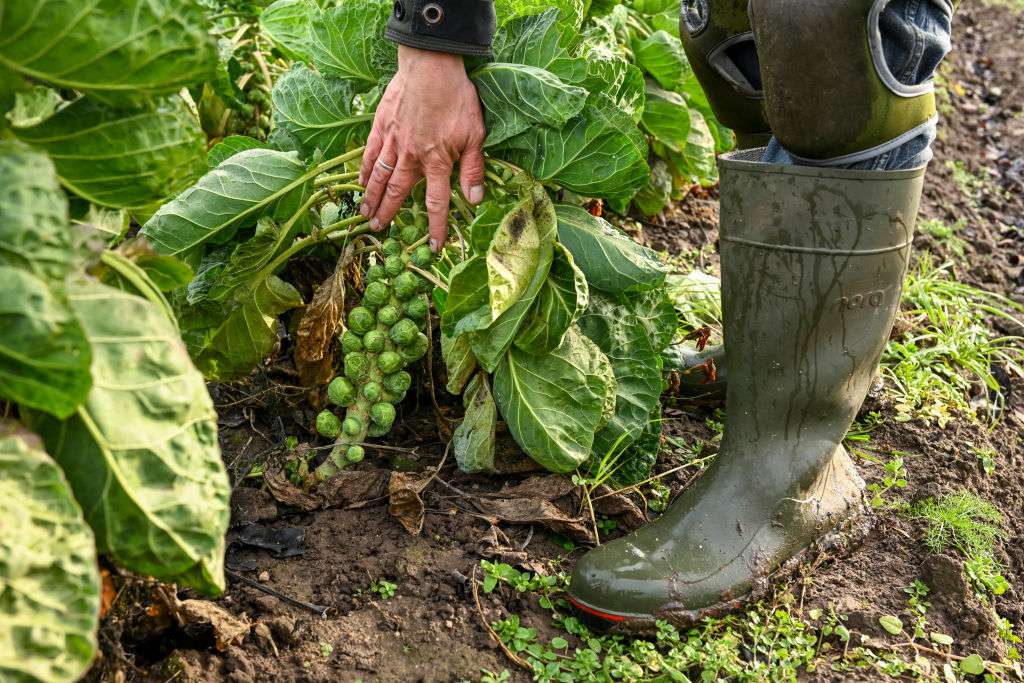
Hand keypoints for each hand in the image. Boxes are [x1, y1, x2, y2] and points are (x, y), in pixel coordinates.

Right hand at [359, 45, 486, 250]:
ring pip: (379, 176)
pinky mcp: (382, 125)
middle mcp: (411, 156)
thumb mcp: (475, 134)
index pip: (436, 202)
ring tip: (364, 214)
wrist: (431, 65)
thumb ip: (473, 168)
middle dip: (389, 214)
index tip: (435, 246)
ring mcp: (393, 141)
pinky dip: (363, 169)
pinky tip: (360, 181)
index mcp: (437, 161)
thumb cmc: (457, 98)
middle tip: (378, 231)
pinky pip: (369, 152)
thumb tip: (474, 199)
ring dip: (372, 198)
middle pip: (398, 193)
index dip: (436, 226)